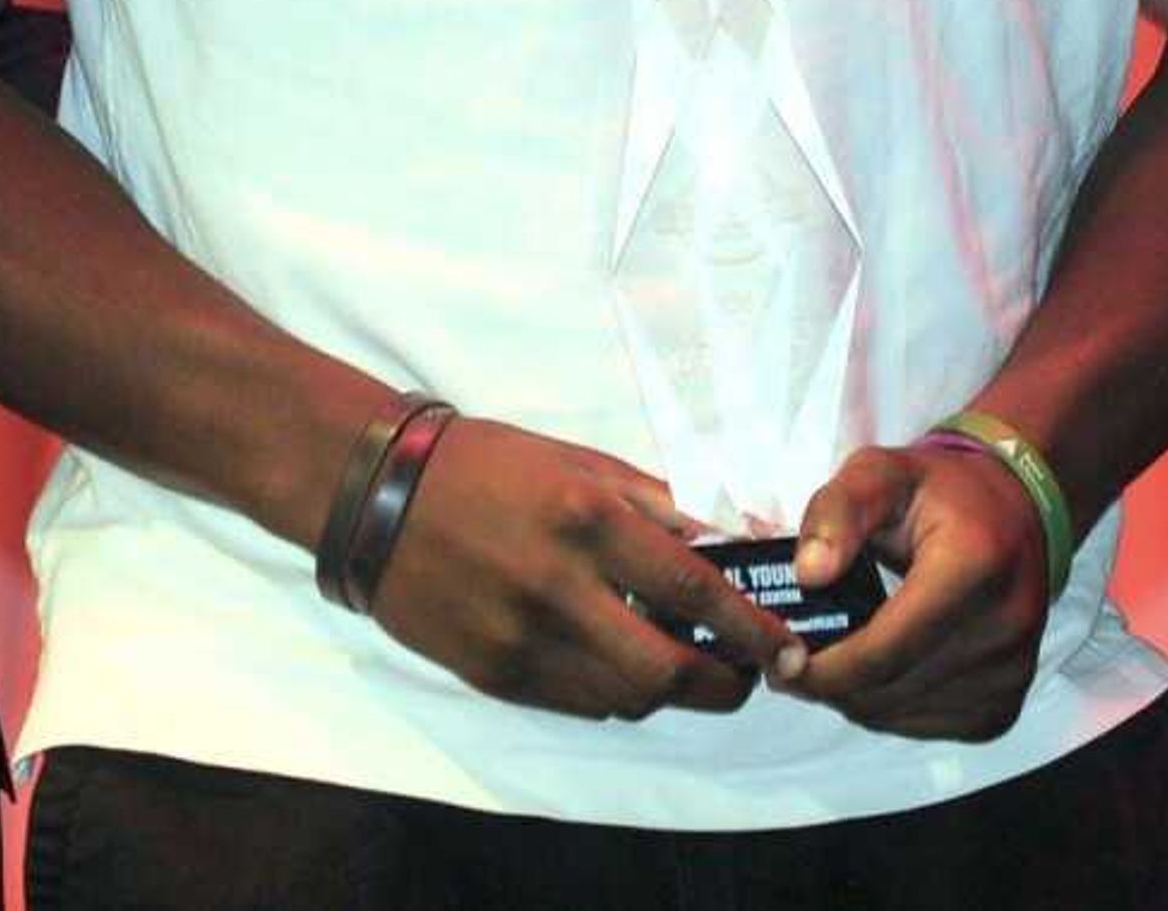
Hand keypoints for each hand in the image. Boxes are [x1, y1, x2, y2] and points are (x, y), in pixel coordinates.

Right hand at [365, 417, 785, 719]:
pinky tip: (623, 663)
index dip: (751, 628)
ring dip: (670, 692)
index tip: (789, 646)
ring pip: (625, 700)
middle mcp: (556, 587)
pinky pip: (579, 704)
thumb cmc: (489, 466)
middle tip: (748, 673)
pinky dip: (616, 694)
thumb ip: (658, 507)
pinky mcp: (493, 676)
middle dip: (723, 684)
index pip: (693, 589)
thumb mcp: (581, 463)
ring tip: (689, 666)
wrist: (378, 497)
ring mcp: (521, 641)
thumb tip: (731, 542)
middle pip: (665, 671)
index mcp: (585, 519)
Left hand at [761, 441, 1052, 739]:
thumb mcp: (880, 473)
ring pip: (902, 715)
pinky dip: (889, 708)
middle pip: (890, 689)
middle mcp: (1002, 626)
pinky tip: (874, 671)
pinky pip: (926, 726)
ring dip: (854, 698)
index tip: (781, 661)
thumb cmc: (939, 494)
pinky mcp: (1005, 703)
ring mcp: (1010, 671)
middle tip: (791, 660)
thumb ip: (837, 513)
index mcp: (973, 565)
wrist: (1013, 516)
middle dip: (829, 683)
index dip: (825, 667)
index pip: (887, 648)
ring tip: (829, 660)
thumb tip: (808, 575)